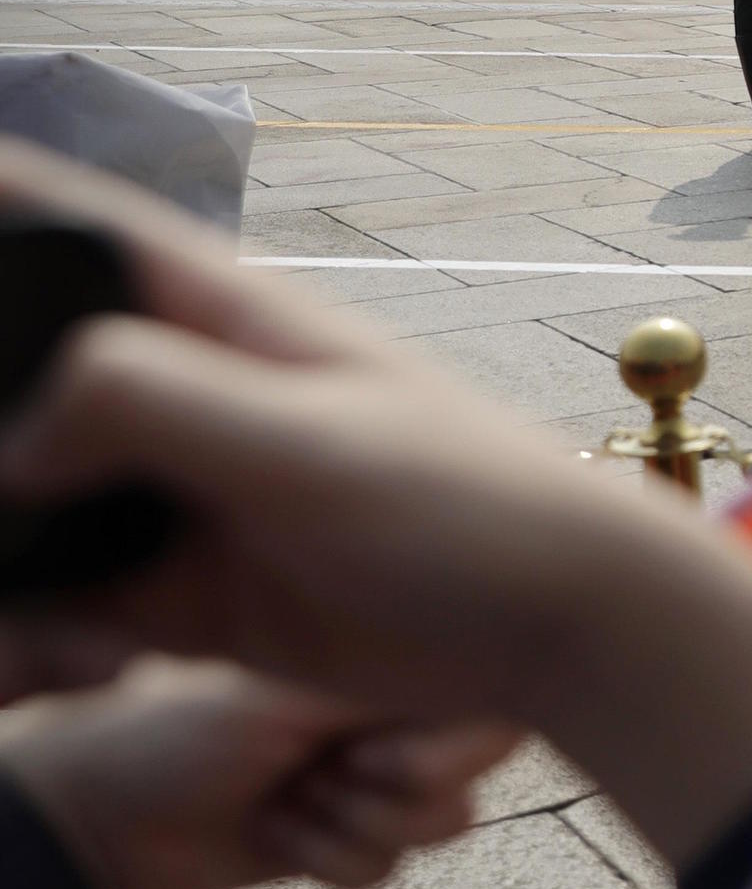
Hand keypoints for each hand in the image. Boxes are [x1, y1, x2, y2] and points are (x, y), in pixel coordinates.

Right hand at [0, 139, 751, 865]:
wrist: (558, 625)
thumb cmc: (466, 504)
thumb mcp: (304, 441)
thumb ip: (150, 402)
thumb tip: (9, 431)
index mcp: (215, 318)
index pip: (69, 230)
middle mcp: (180, 396)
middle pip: (18, 376)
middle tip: (5, 499)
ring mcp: (177, 495)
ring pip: (24, 499)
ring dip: (4, 546)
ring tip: (37, 615)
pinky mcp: (182, 593)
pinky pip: (66, 599)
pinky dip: (38, 626)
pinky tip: (60, 658)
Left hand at [0, 659, 513, 888]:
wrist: (86, 812)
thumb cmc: (168, 734)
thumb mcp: (287, 701)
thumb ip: (390, 693)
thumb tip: (486, 678)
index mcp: (380, 654)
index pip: (483, 691)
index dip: (455, 742)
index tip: (377, 754)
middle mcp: (386, 710)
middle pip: (474, 766)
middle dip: (400, 792)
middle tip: (326, 774)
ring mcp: (365, 774)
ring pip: (441, 825)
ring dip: (356, 828)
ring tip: (288, 801)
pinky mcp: (339, 835)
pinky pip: (387, 869)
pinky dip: (327, 861)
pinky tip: (272, 832)